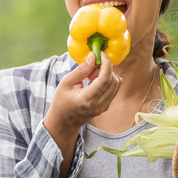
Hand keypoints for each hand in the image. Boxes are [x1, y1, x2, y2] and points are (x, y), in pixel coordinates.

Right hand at [44, 53, 120, 177]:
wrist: (63, 122)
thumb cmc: (61, 102)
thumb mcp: (66, 83)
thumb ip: (81, 69)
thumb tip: (93, 57)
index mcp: (88, 99)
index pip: (105, 79)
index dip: (106, 63)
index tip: (101, 54)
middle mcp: (99, 105)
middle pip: (114, 81)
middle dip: (107, 68)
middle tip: (94, 65)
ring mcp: (104, 108)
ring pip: (116, 85)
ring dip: (108, 75)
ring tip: (92, 75)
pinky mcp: (106, 107)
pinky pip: (113, 90)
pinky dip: (107, 81)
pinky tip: (94, 81)